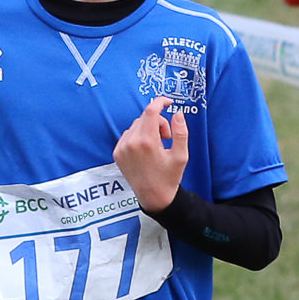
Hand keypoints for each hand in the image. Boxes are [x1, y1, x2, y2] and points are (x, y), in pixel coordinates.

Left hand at [114, 96, 189, 211]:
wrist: (154, 197)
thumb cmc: (169, 178)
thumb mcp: (181, 156)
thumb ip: (181, 132)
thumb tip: (177, 113)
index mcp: (147, 142)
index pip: (151, 111)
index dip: (161, 102)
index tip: (169, 103)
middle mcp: (131, 143)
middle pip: (145, 117)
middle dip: (159, 122)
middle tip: (166, 138)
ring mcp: (122, 148)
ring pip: (136, 125)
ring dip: (148, 129)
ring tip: (156, 147)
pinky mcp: (117, 153)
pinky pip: (128, 134)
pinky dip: (138, 137)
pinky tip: (145, 151)